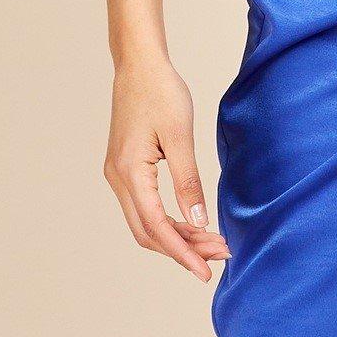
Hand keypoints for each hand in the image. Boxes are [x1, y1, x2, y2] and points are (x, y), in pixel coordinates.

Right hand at [104, 58, 229, 281]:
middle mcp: (118, 179)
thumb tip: (200, 222)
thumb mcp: (180, 136)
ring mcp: (119, 176)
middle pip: (148, 232)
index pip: (157, 226)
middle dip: (183, 249)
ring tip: (212, 242)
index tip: (206, 270)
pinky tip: (193, 224)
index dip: (183, 252)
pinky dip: (168, 221)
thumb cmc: (160, 92)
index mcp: (130, 172)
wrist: (139, 65)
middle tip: (219, 256)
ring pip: (145, 223)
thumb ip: (189, 182)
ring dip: (177, 237)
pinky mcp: (126, 170)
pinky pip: (144, 208)